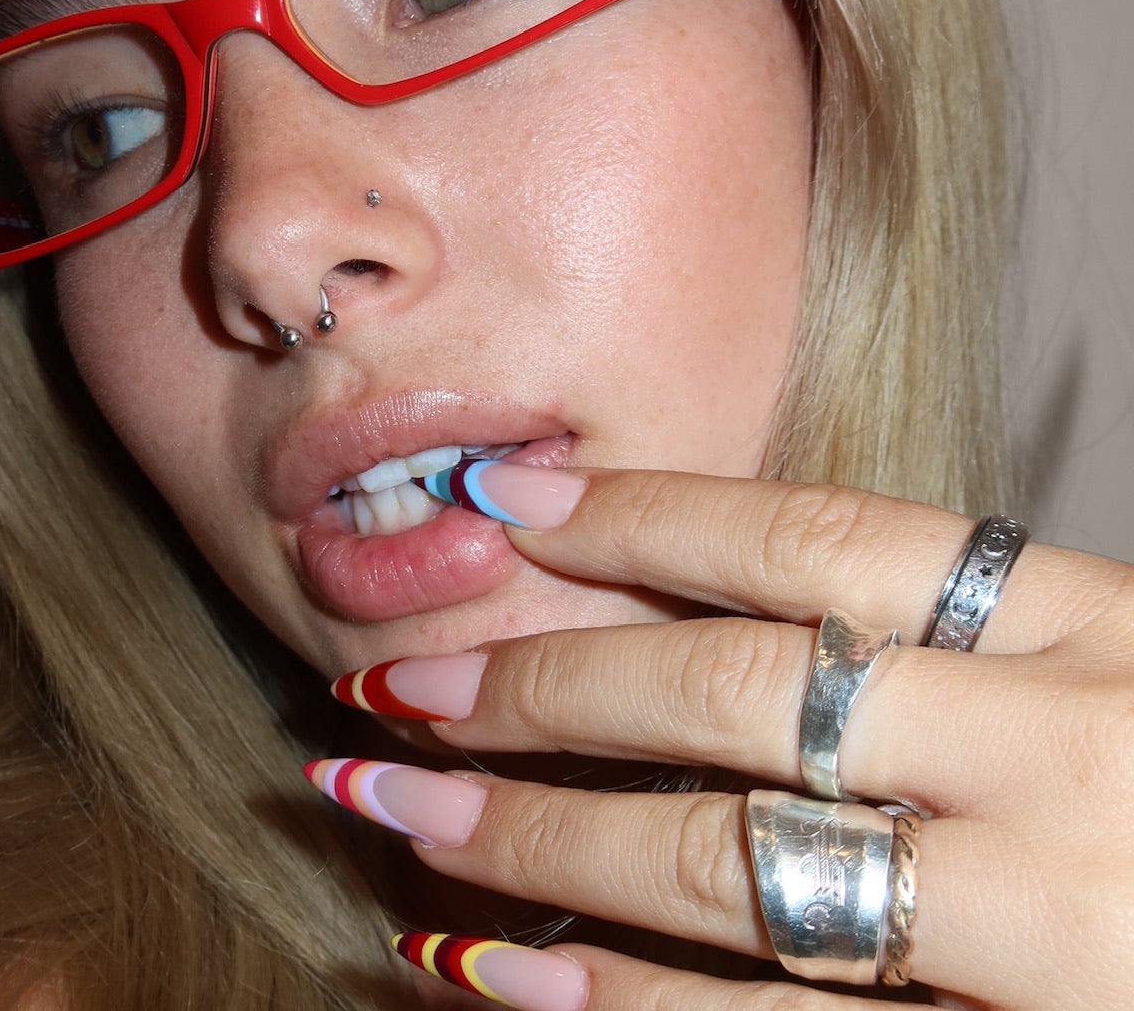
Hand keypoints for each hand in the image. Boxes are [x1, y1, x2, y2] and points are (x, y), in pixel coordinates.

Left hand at [312, 472, 1133, 1008]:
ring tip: (393, 818)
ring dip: (539, 846)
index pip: (823, 540)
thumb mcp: (1125, 671)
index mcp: (1101, 634)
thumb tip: (725, 607)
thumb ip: (964, 644)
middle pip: (741, 700)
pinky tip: (502, 986)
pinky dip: (628, 1008)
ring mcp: (1045, 928)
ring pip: (734, 872)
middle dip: (544, 685)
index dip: (646, 513)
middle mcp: (1068, 765)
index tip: (506, 496)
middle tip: (394, 683)